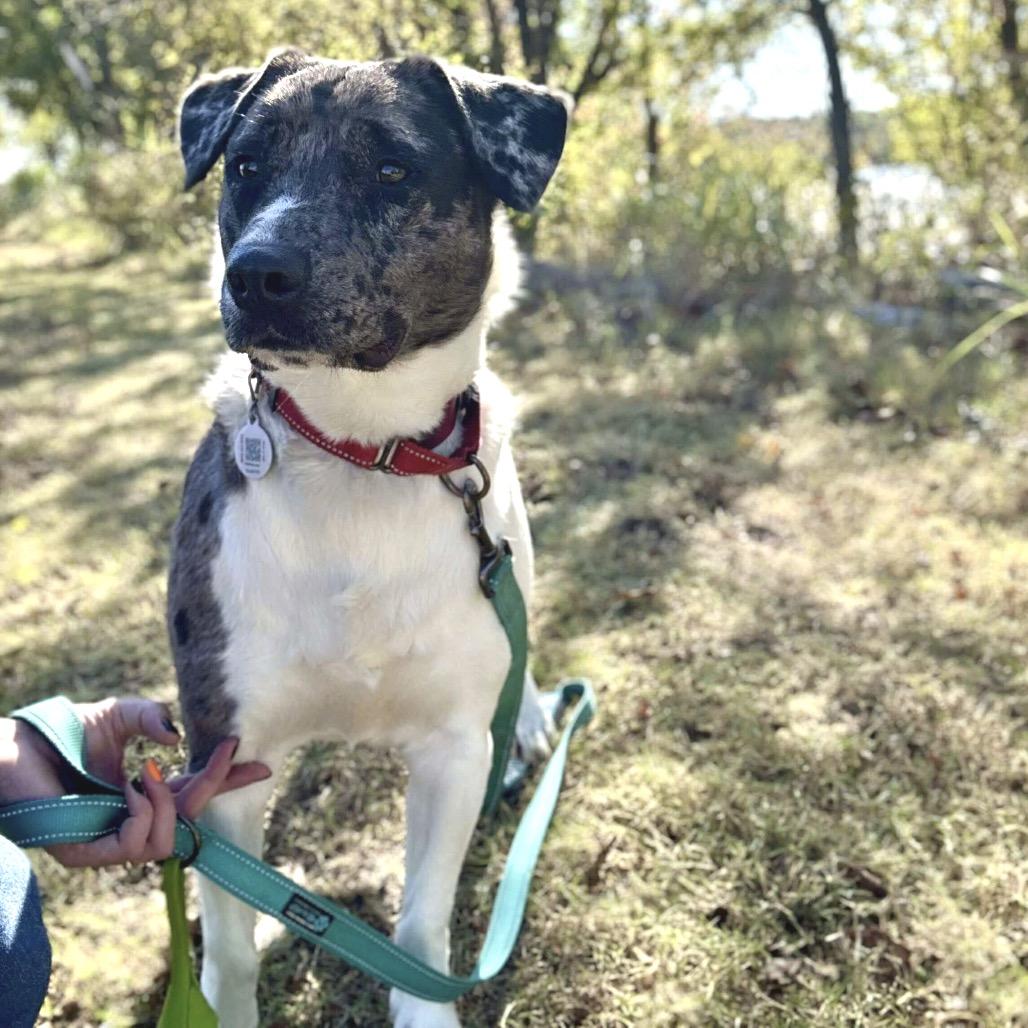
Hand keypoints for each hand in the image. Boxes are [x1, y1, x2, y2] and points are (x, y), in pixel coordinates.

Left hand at [0, 697, 270, 867]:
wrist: (15, 749)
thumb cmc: (64, 733)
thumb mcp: (121, 716)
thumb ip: (152, 718)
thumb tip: (178, 739)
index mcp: (143, 797)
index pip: (194, 797)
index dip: (227, 783)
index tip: (262, 764)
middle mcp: (129, 824)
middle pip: (187, 822)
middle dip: (211, 788)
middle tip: (223, 753)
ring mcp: (107, 843)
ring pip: (164, 842)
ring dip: (169, 805)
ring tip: (150, 775)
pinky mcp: (84, 853)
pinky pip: (133, 845)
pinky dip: (143, 813)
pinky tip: (133, 788)